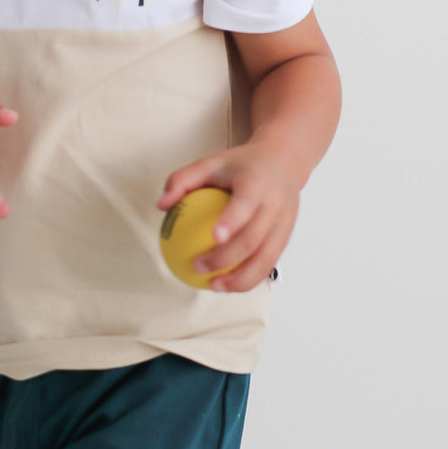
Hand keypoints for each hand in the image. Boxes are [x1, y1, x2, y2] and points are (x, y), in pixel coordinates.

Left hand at [157, 145, 299, 292]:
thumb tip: (161, 206)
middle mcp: (275, 205)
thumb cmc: (241, 165)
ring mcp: (284, 224)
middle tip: (197, 267)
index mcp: (257, 184)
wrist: (284, 162)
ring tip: (214, 286)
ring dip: (240, 279)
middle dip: (225, 259)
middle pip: (252, 239)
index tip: (213, 238)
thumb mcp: (211, 162)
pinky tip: (227, 284)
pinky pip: (269, 264)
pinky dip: (249, 278)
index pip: (244, 206)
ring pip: (265, 260)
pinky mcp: (286, 238)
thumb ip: (182, 179)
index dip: (231, 222)